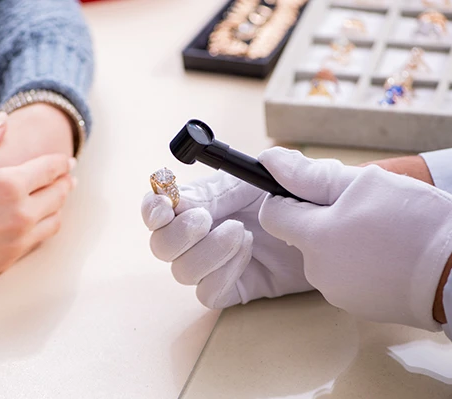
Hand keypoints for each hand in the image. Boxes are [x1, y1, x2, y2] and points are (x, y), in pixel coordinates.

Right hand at [0, 112, 75, 288]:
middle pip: (57, 194)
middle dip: (65, 182)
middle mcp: (21, 213)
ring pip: (54, 220)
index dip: (61, 163)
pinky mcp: (10, 259)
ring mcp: (18, 239)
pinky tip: (41, 220)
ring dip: (59, 206)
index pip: (49, 170)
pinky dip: (46, 226)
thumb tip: (3, 120)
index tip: (68, 160)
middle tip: (68, 177)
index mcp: (9, 185)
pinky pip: (39, 240)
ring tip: (58, 198)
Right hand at [141, 172, 312, 308]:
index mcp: (204, 201)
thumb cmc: (305, 201)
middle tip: (206, 220)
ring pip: (181, 271)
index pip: (158, 207)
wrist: (333, 238)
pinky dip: (222, 274)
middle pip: (161, 245)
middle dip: (179, 233)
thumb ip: (259, 168)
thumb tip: (226, 171)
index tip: (164, 207)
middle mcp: (202, 234)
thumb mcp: (283, 178)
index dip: (153, 208)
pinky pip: (208, 293)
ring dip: (207, 252)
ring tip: (242, 234)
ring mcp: (215, 264)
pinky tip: (248, 256)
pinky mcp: (232, 288)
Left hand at [258, 147, 451, 330]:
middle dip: (322, 219)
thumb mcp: (363, 184)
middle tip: (361, 210)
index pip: (273, 214)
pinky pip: (344, 276)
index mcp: (313, 238)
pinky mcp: (356, 307)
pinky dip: (356, 264)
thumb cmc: (414, 221)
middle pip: (301, 236)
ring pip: (324, 256)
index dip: (287, 198)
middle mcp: (317, 270)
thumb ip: (309, 175)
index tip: (311, 193)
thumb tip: (270, 161)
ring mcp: (336, 292)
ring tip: (378, 234)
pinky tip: (384, 256)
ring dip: (340, 241)